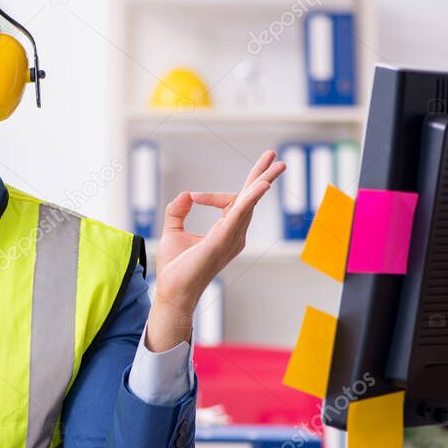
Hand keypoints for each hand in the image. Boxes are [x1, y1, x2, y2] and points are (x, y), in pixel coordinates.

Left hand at [144, 150, 285, 351]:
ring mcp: (231, 237)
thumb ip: (178, 211)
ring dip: (262, 182)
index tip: (193, 197)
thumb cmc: (175, 268)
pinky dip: (250, 199)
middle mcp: (234, 234)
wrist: (171, 289)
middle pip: (251, 199)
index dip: (212, 196)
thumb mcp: (173, 232)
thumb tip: (185, 194)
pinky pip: (240, 215)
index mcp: (225, 231)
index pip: (230, 202)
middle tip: (275, 157)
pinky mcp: (223, 240)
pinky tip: (261, 185)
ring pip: (250, 204)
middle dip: (262, 176)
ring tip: (276, 163)